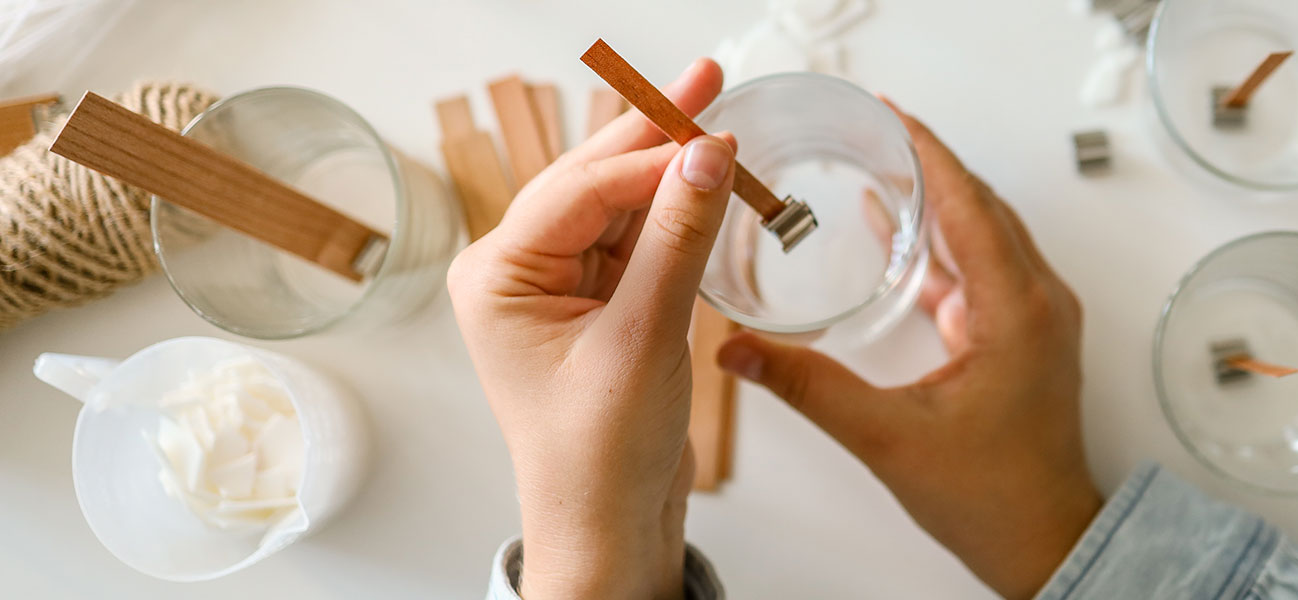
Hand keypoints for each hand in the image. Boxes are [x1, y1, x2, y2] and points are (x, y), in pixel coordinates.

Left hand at [447, 59, 734, 599]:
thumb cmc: (598, 455)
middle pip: (596, 180)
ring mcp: (562, 287)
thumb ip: (676, 241)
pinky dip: (678, 216)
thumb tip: (705, 156)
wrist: (610, 527)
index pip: (581, 189)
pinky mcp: (602, 305)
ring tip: (721, 124)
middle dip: (654, 135)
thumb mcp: (643, 339)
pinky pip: (641, 241)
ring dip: (672, 173)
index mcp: (499, 276)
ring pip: (623, 205)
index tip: (715, 134)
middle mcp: (521, 272)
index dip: (651, 157)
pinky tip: (709, 184)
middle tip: (708, 81)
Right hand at [715, 104, 1102, 598]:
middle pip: (981, 206)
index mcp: (1017, 312)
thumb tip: (740, 351)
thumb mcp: (888, 439)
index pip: (969, 203)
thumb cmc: (991, 498)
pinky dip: (942, 246)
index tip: (886, 113)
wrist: (1044, 543)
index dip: (926, 151)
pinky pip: (983, 270)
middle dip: (927, 163)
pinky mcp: (1024, 338)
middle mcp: (1038, 303)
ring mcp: (1036, 319)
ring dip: (936, 201)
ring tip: (879, 167)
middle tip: (871, 131)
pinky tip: (898, 237)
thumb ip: (810, 388)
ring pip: (985, 235)